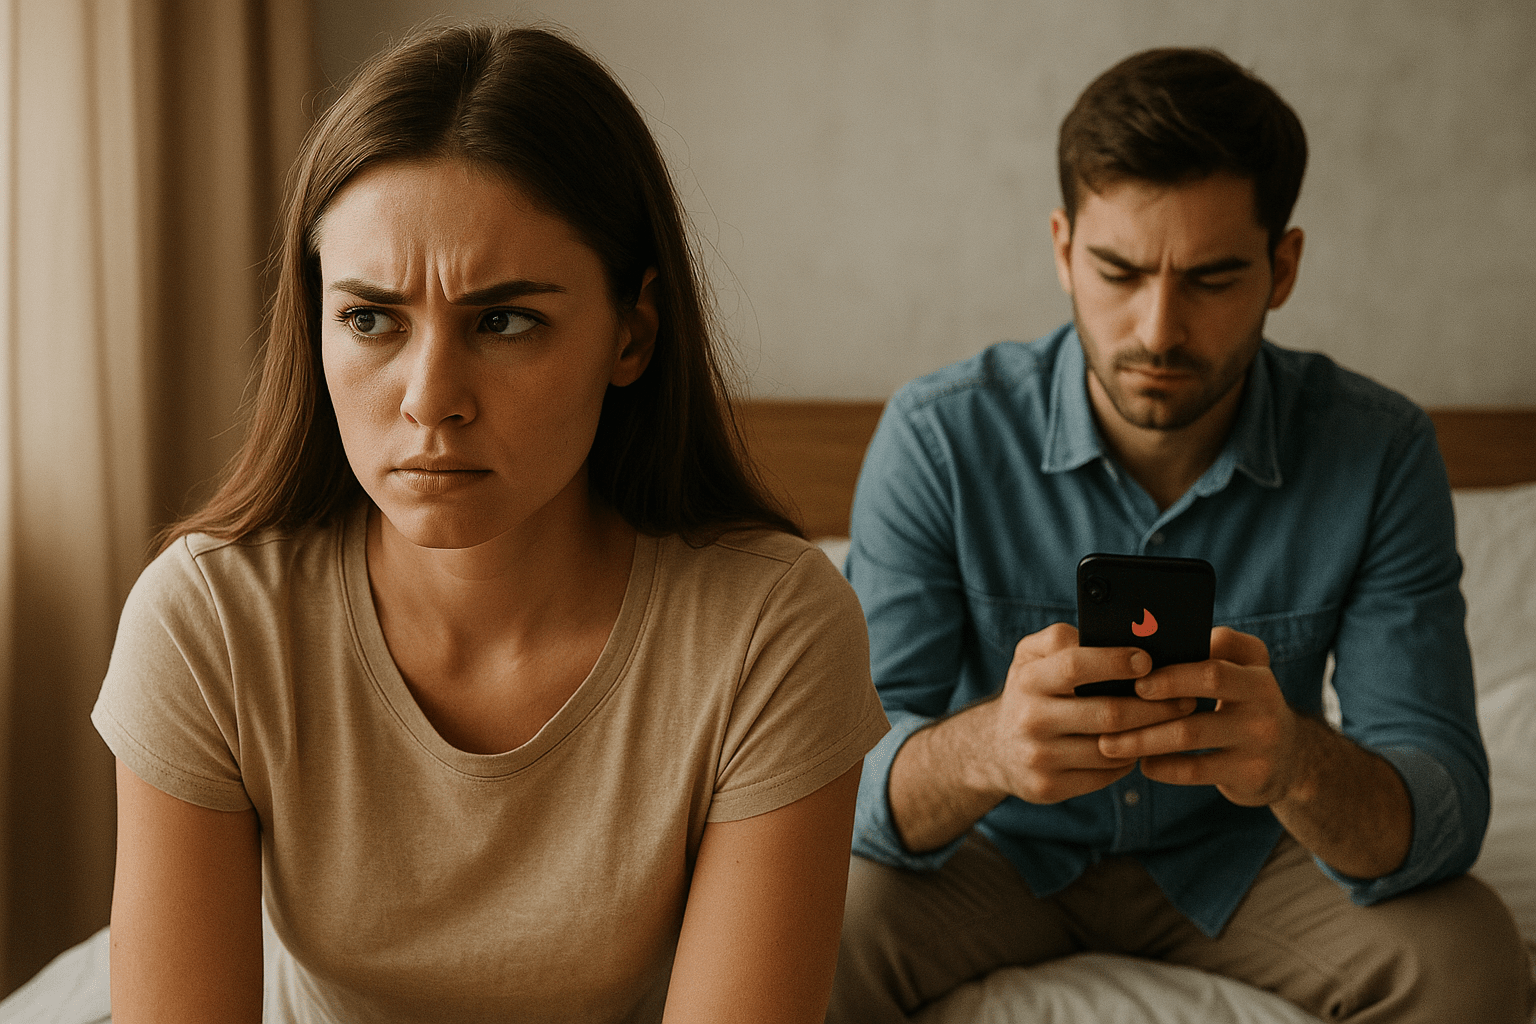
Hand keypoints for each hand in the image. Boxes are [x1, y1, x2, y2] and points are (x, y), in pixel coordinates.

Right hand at [979, 623, 1199, 803]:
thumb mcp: (1030, 656)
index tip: (1147, 659)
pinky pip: (1106, 774)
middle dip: (1155, 706)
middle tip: (1185, 699)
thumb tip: (1107, 635)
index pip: (1075, 666)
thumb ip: (1060, 638)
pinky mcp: (1048, 788)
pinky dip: (1128, 760)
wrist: (994, 748)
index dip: (1115, 661)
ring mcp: (1039, 758)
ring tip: (1171, 723)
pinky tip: (1139, 747)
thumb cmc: (1029, 691)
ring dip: (1149, 736)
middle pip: (1108, 714)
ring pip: (1113, 749)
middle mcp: (1030, 720)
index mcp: (1028, 680)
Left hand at [1098, 627, 1302, 806]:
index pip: (1216, 657)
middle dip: (1158, 692)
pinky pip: (1196, 771)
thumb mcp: (1245, 670)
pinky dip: (1163, 767)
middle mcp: (1265, 701)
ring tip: (1109, 743)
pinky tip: (1143, 763)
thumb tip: (1163, 639)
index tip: (1135, 674)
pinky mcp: (1252, 775)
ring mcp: (1261, 740)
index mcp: (1257, 671)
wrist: (1290, 760)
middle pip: (1207, 686)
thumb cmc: (1246, 704)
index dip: (1174, 667)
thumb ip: (1217, 648)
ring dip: (1143, 738)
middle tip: (1113, 705)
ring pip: (1191, 734)